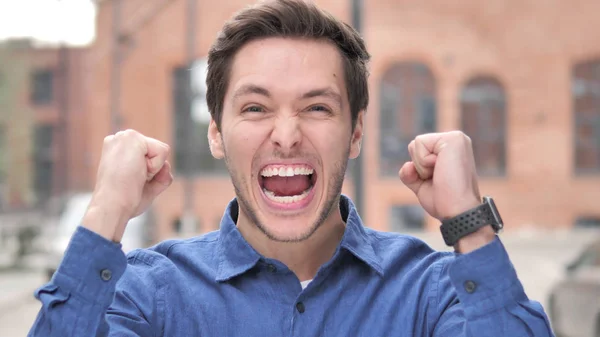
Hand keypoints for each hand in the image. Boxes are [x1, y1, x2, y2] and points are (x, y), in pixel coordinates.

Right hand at [83, 129, 172, 241]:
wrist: (112, 207)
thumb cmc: (125, 202)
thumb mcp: (147, 186)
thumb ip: (160, 175)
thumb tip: (167, 165)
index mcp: (118, 149)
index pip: (150, 155)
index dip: (148, 172)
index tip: (130, 181)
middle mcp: (120, 139)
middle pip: (157, 151)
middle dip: (152, 170)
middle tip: (133, 180)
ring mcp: (125, 136)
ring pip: (161, 150)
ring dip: (154, 169)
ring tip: (134, 176)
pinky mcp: (132, 137)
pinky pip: (163, 151)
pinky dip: (155, 166)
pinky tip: (138, 171)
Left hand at [399, 131, 493, 251]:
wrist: (458, 212)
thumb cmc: (444, 201)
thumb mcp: (422, 185)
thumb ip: (411, 173)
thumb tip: (407, 165)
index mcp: (451, 149)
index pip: (419, 150)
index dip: (419, 169)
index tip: (437, 180)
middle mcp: (456, 140)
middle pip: (415, 145)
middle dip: (419, 166)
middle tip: (439, 178)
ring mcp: (456, 138)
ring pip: (416, 143)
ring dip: (422, 166)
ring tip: (441, 175)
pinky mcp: (454, 139)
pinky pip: (419, 143)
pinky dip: (423, 162)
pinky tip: (441, 170)